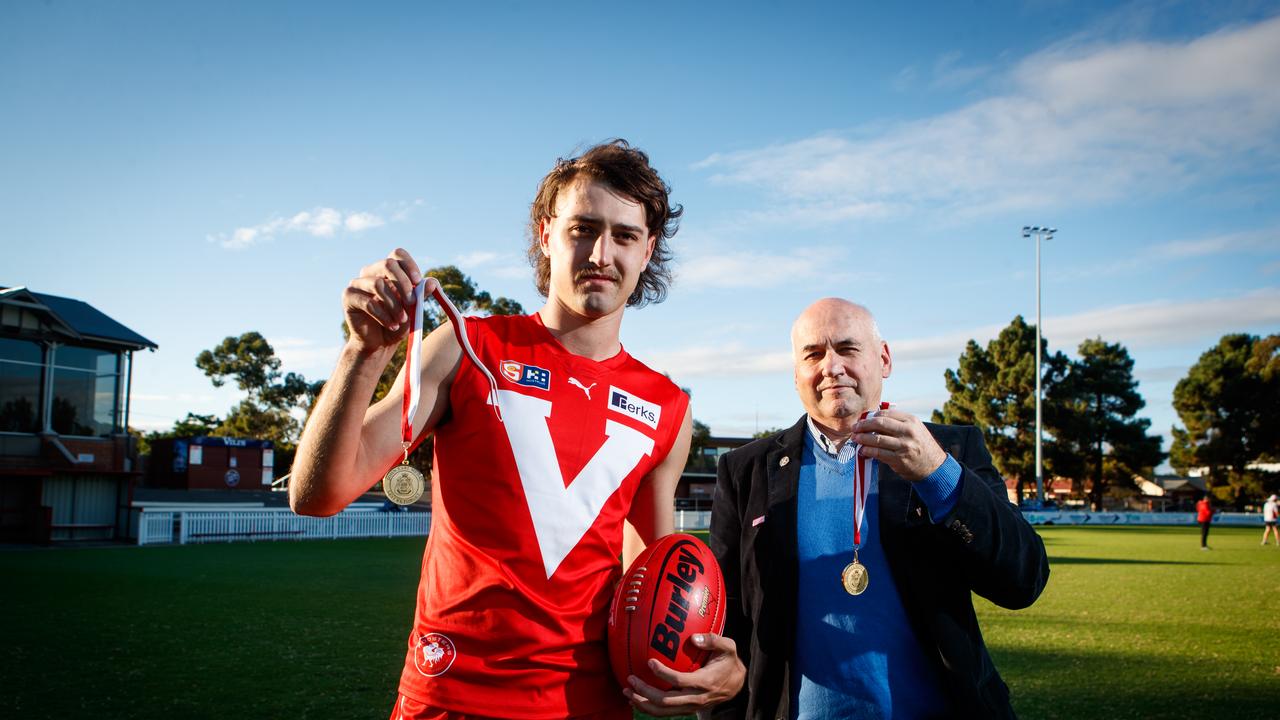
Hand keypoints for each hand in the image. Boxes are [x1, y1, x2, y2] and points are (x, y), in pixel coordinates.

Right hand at [342, 248, 430, 352]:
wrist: (379, 343)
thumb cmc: (397, 322)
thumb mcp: (413, 308)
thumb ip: (421, 294)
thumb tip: (433, 282)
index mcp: (387, 270)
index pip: (397, 254)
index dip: (409, 265)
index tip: (418, 282)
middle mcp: (370, 272)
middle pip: (387, 264)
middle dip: (404, 284)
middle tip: (413, 303)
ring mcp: (357, 283)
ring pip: (378, 284)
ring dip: (394, 304)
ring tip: (402, 320)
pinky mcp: (348, 297)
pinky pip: (368, 302)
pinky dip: (383, 316)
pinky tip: (392, 325)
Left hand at [623, 633, 744, 715]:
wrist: (737, 684)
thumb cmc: (729, 662)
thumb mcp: (728, 647)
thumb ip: (714, 640)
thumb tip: (694, 638)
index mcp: (705, 682)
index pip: (680, 681)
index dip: (663, 673)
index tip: (650, 662)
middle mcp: (696, 698)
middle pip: (665, 701)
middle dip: (645, 692)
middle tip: (630, 679)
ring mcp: (691, 706)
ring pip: (663, 711)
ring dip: (643, 703)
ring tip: (627, 692)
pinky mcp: (687, 708)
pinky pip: (665, 712)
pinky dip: (649, 708)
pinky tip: (636, 699)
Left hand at [851, 408, 946, 481]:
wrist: (934, 466)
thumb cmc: (920, 446)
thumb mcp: (914, 429)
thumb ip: (897, 423)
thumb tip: (873, 419)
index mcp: (911, 420)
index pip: (885, 414)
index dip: (870, 417)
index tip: (862, 420)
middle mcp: (908, 431)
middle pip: (879, 423)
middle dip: (863, 425)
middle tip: (854, 428)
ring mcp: (904, 445)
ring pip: (876, 439)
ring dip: (862, 438)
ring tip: (855, 439)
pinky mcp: (899, 459)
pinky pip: (878, 453)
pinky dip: (867, 451)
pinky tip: (862, 451)